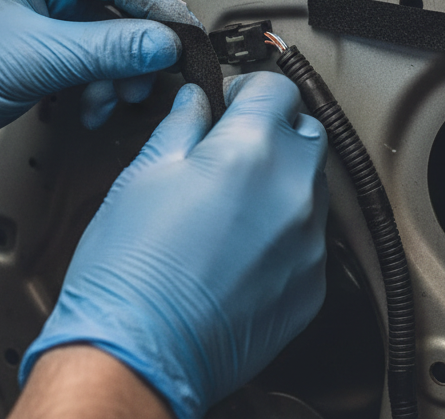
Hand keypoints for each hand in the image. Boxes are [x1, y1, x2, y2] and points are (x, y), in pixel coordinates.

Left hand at [0, 0, 198, 198]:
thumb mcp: (34, 60)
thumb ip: (108, 48)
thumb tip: (167, 43)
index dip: (158, 5)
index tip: (183, 39)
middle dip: (142, 39)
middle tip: (156, 71)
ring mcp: (42, 7)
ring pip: (112, 27)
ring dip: (122, 66)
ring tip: (117, 97)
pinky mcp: (41, 39)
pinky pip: (93, 50)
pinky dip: (102, 78)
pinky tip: (94, 104)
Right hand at [20, 72, 328, 418]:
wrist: (139, 356)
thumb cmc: (131, 270)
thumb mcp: (144, 173)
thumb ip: (182, 125)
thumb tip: (196, 101)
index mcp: (253, 148)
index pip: (278, 88)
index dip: (251, 88)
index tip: (233, 100)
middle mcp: (294, 189)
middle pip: (306, 130)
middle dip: (275, 128)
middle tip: (235, 145)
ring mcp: (309, 240)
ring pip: (313, 183)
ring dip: (284, 178)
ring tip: (236, 200)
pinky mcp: (313, 284)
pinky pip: (311, 237)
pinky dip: (287, 229)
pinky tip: (245, 244)